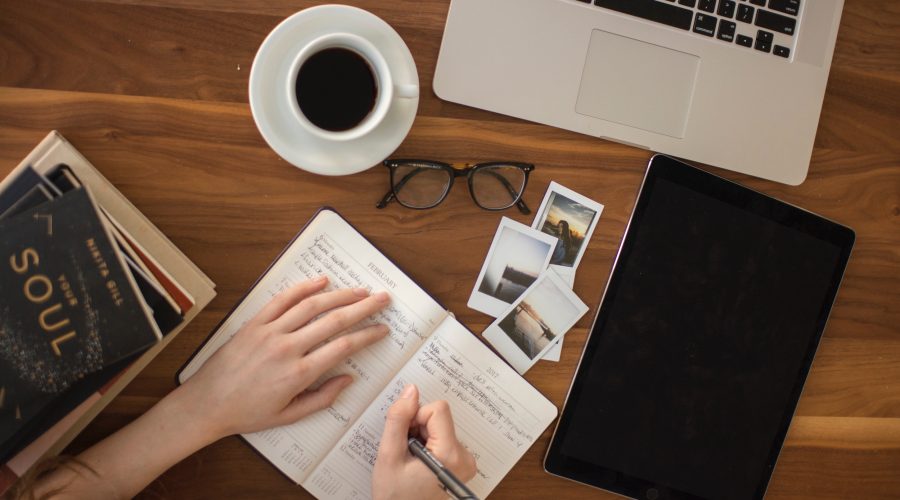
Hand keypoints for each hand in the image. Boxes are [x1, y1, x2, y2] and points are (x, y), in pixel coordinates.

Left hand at [177, 276, 390, 439]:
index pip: (343, 347)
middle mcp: (287, 348)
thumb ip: (322, 398)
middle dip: (363, 307)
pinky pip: (282, 300)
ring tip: (360, 290)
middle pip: (334, 320)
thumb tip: (348, 379)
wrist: (206, 404)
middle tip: (383, 299)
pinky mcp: (255, 323)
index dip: (368, 335)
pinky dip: (303, 288)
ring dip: (340, 295)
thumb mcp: (289, 416)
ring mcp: (270, 332)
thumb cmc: (247, 413)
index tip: (383, 329)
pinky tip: (321, 281)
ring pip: (312, 306)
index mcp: (299, 374)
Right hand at [372, 384, 476, 499]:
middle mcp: (465, 457)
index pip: (437, 410)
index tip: (405, 438)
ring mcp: (465, 461)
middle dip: (417, 428)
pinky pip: (443, 438)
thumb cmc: (395, 496)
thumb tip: (411, 391)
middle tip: (406, 452)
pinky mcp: (461, 464)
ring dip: (421, 437)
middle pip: (439, 418)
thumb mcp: (389, 456)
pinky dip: (427, 444)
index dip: (415, 418)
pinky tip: (418, 463)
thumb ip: (398, 419)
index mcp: (451, 454)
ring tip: (411, 460)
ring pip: (439, 426)